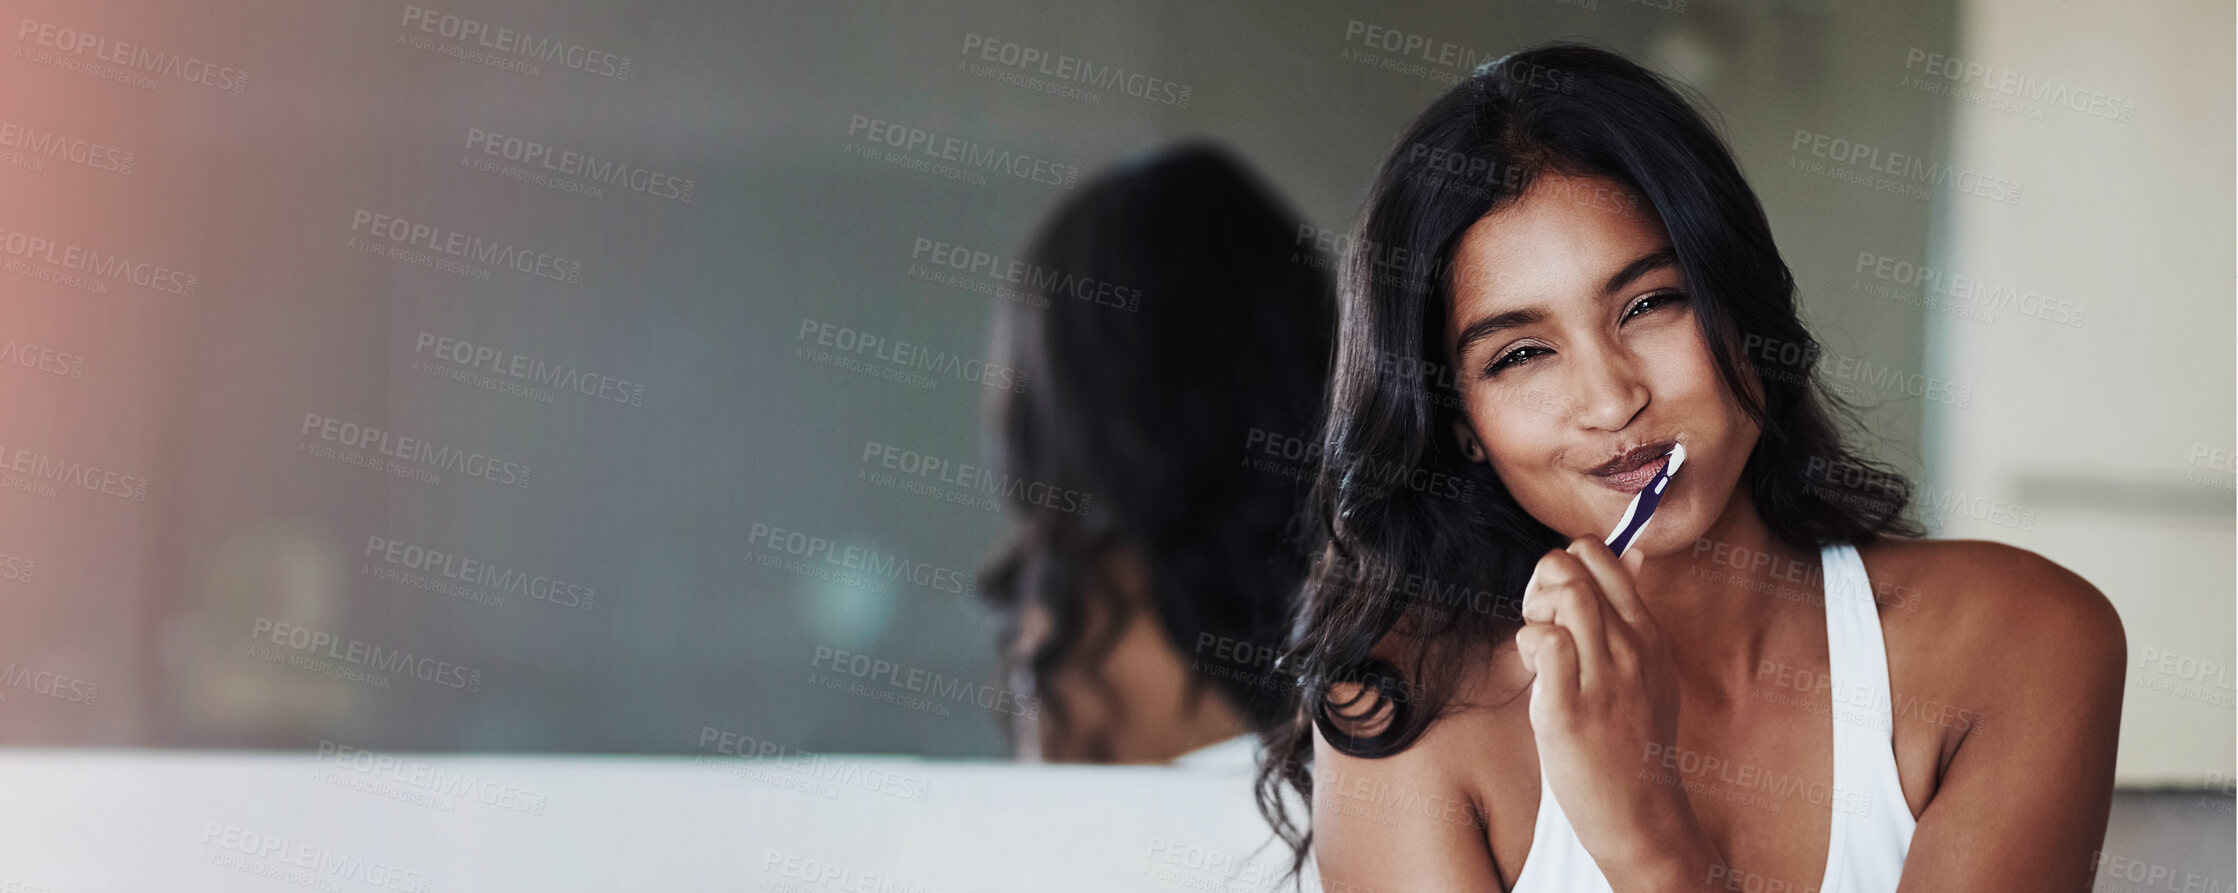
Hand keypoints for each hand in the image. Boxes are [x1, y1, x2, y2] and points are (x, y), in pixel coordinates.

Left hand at [1514, 535, 1699, 879]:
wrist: (1641, 813)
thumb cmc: (1632, 743)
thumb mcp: (1649, 670)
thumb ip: (1633, 613)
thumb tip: (1634, 552)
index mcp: (1646, 633)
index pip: (1602, 554)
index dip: (1565, 567)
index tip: (1555, 607)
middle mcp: (1631, 646)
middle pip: (1576, 562)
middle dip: (1541, 582)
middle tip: (1538, 624)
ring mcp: (1604, 676)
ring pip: (1566, 592)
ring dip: (1536, 611)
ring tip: (1539, 652)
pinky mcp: (1572, 708)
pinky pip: (1545, 642)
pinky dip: (1529, 646)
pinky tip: (1537, 676)